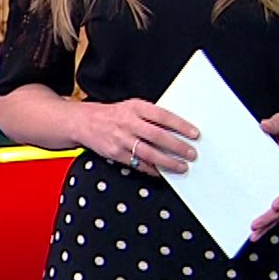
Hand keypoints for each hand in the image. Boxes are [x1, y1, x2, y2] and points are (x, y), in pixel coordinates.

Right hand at [77, 98, 198, 176]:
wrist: (84, 122)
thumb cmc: (112, 115)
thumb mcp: (132, 107)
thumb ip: (151, 116)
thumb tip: (176, 128)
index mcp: (136, 107)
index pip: (163, 116)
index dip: (181, 125)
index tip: (194, 134)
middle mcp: (128, 123)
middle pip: (158, 136)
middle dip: (177, 146)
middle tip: (191, 153)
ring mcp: (121, 139)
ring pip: (149, 153)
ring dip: (168, 162)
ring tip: (181, 166)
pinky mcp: (116, 153)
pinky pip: (138, 164)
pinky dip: (152, 169)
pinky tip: (162, 172)